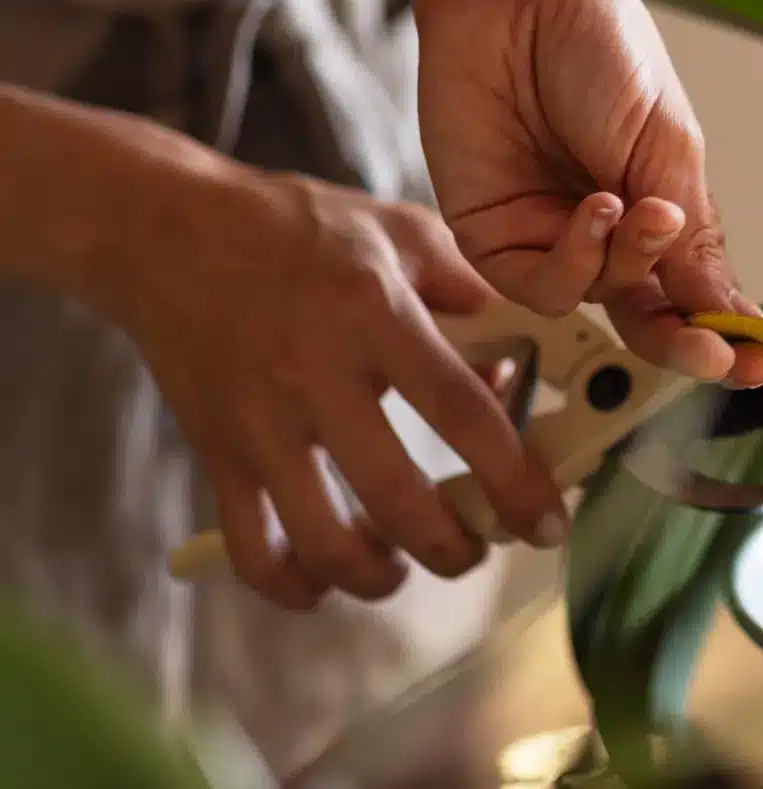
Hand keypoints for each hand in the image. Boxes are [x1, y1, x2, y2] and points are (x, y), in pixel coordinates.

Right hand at [114, 167, 563, 609]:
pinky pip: (250, 545)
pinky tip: (324, 582)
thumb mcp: (402, 232)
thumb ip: (470, 291)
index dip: (513, 477)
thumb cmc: (300, 227)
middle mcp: (317, 375)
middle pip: (397, 496)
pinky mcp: (217, 450)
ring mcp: (261, 421)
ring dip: (378, 576)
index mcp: (377, 315)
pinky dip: (290, 584)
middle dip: (453, 546)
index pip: (461, 413)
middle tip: (478, 551)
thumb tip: (517, 363)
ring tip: (406, 569)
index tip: (546, 519)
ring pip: (323, 538)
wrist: (169, 231)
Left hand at [409, 0, 762, 390]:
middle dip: (685, 342)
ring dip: (629, 267)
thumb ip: (692, 239)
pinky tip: (594, 209)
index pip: (695, 293)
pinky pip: (542, 285)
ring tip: (639, 210)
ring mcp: (547, 235)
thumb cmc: (600, 47)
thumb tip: (734, 315)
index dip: (728, 333)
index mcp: (658, 208)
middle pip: (647, 320)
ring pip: (597, 303)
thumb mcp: (670, 148)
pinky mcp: (491, 233)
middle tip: (719, 354)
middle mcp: (604, 233)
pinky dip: (576, 258)